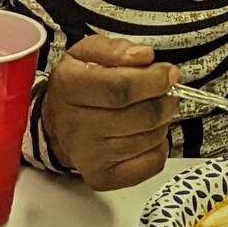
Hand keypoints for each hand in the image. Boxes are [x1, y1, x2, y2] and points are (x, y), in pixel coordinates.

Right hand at [42, 34, 179, 190]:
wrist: (57, 124)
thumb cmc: (78, 82)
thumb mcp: (88, 52)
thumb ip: (115, 49)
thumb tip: (144, 56)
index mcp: (70, 87)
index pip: (122, 88)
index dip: (154, 80)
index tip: (170, 73)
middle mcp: (76, 127)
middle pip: (142, 115)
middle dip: (165, 99)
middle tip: (168, 91)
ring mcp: (89, 158)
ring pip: (150, 138)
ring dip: (163, 120)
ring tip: (152, 109)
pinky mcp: (103, 178)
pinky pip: (152, 163)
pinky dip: (160, 145)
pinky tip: (147, 132)